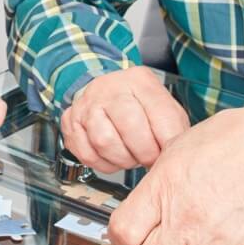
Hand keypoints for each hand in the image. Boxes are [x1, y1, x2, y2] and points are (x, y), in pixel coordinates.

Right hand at [61, 67, 190, 172]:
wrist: (108, 97)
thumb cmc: (140, 109)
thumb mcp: (164, 110)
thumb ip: (172, 129)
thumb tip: (174, 156)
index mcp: (139, 80)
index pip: (159, 114)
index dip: (165, 142)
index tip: (166, 153)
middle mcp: (109, 87)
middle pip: (128, 126)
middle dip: (143, 153)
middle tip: (147, 158)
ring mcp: (86, 103)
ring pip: (104, 141)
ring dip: (121, 159)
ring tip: (130, 156)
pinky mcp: (70, 121)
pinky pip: (86, 153)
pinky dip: (103, 163)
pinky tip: (112, 157)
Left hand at [107, 104, 243, 244]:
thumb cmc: (232, 142)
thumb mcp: (175, 150)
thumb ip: (154, 187)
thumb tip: (138, 212)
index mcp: (166, 188)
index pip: (123, 233)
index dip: (120, 236)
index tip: (127, 232)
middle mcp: (188, 218)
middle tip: (149, 244)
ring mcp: (215, 240)